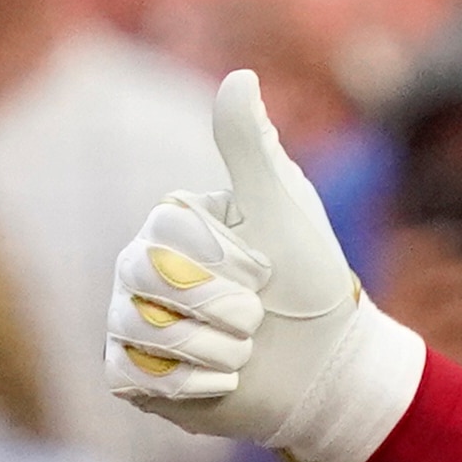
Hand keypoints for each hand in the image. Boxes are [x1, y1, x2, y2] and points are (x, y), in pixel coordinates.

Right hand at [106, 72, 425, 461]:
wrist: (330, 369)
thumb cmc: (311, 284)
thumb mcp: (284, 208)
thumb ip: (252, 146)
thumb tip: (240, 76)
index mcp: (167, 225)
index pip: (164, 232)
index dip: (223, 261)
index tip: (264, 273)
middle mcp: (138, 269)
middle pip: (143, 278)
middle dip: (222, 307)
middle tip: (258, 318)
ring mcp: (130, 322)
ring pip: (139, 330)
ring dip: (216, 348)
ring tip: (245, 351)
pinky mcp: (134, 375)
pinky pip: (133, 375)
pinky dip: (193, 384)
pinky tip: (225, 381)